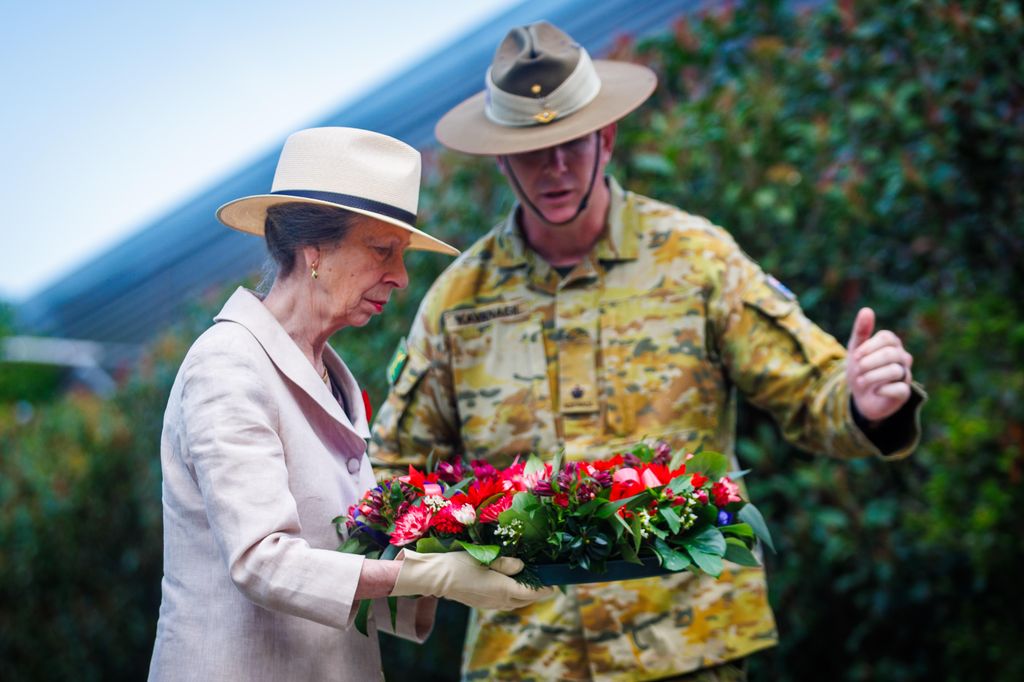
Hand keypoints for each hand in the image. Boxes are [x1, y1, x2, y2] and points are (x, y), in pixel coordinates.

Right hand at [390, 550, 554, 610]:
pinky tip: (510, 588)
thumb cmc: (460, 564)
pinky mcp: (481, 605)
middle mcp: (499, 601)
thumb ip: (506, 563)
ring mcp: (489, 605)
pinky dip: (512, 597)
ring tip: (530, 585)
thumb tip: (522, 566)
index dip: (545, 589)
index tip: (555, 585)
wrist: (436, 578)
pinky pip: (504, 604)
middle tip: (545, 583)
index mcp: (503, 589)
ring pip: (514, 603)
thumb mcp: (485, 558)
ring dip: (524, 596)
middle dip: (537, 593)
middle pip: (525, 600)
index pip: (531, 592)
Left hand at [846, 307, 913, 422]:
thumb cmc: (860, 368)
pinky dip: (883, 390)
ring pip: (895, 371)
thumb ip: (861, 330)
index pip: (887, 337)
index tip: (856, 356)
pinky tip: (875, 391)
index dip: (869, 347)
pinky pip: (900, 389)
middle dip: (868, 363)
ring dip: (872, 377)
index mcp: (892, 343)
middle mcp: (902, 357)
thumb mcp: (856, 348)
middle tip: (857, 369)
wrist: (861, 395)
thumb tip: (867, 310)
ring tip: (860, 381)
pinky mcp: (904, 393)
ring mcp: (906, 374)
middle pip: (890, 354)